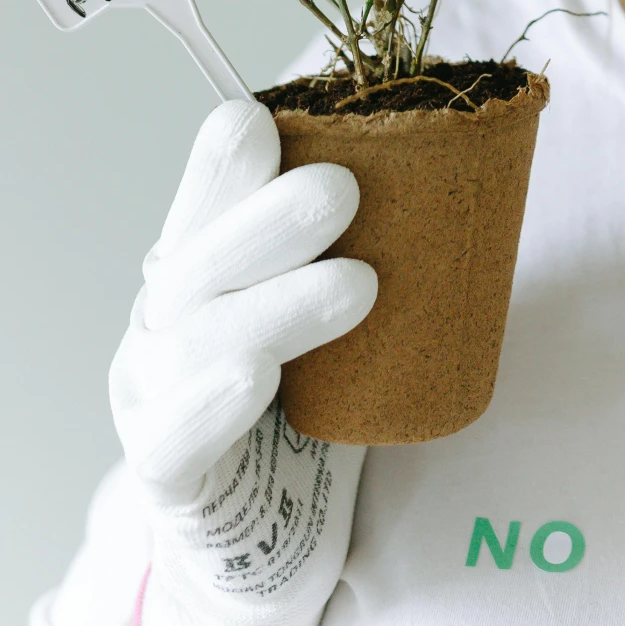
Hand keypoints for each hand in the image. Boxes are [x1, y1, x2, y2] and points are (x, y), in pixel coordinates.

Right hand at [109, 100, 376, 625]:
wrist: (257, 517)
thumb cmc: (298, 381)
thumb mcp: (320, 292)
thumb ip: (364, 231)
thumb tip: (460, 150)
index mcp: (200, 258)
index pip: (206, 198)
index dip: (224, 163)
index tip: (260, 120)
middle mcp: (165, 316)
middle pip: (200, 260)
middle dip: (268, 221)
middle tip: (342, 190)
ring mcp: (152, 392)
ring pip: (198, 343)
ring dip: (274, 307)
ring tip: (354, 286)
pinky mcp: (163, 472)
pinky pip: (176, 439)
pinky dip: (212, 405)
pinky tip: (255, 377)